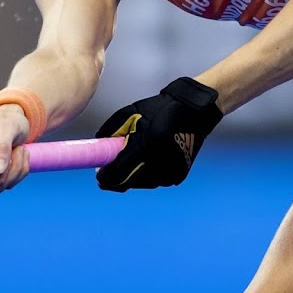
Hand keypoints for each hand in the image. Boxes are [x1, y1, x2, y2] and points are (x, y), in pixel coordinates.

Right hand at [0, 104, 30, 193]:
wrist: (17, 124)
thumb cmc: (8, 120)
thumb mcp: (8, 126)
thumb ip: (2, 145)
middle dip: (1, 176)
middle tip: (15, 151)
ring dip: (16, 168)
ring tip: (18, 147)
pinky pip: (10, 184)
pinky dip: (21, 171)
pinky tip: (20, 155)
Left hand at [95, 77, 222, 191]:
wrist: (194, 111)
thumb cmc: (160, 108)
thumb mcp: (130, 114)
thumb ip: (111, 132)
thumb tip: (97, 148)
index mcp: (146, 144)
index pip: (118, 172)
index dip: (105, 177)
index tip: (99, 174)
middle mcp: (159, 162)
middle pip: (128, 183)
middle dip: (117, 177)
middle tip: (111, 168)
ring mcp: (170, 172)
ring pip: (141, 183)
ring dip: (133, 175)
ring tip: (135, 156)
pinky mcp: (178, 176)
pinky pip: (156, 181)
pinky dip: (149, 174)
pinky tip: (151, 158)